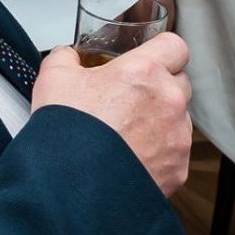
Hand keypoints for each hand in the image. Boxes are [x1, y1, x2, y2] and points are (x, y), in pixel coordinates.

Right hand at [30, 33, 191, 194]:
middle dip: (160, 87)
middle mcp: (168, 101)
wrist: (71, 188)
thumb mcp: (54, 80)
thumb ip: (65, 58)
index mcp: (144, 72)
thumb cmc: (66, 135)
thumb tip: (67, 56)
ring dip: (162, 121)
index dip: (161, 51)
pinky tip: (132, 157)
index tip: (148, 60)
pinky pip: (176, 152)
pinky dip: (160, 153)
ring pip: (180, 119)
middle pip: (180, 82)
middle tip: (131, 99)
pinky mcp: (178, 168)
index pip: (175, 46)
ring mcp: (177, 136)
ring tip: (128, 134)